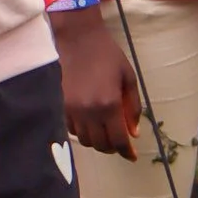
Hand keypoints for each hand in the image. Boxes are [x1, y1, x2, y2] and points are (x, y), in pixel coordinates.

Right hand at [53, 6, 139, 155]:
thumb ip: (133, 108)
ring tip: (106, 132)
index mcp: (109, 105)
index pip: (118, 140)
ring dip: (98, 141)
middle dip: (113, 148)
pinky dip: (84, 133)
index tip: (132, 157)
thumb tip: (133, 133)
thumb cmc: (108, 56)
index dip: (126, 152)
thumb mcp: (128, 78)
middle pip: (101, 145)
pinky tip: (91, 124)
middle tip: (120, 142)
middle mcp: (90, 112)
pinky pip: (72, 130)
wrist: (79, 40)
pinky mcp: (63, 106)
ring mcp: (73, 110)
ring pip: (86, 140)